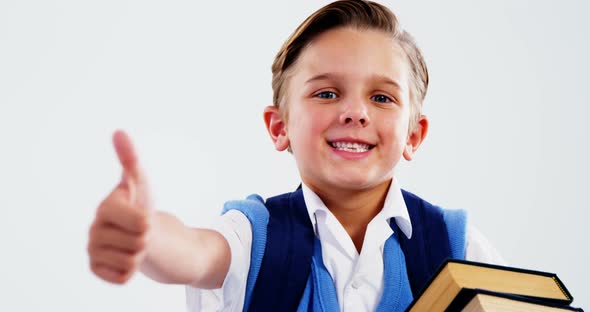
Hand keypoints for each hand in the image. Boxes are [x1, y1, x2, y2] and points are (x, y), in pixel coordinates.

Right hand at [88, 130, 153, 283]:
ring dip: (139, 255)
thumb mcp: (140, 183)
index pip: (142, 223)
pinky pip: (123, 277)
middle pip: (139, 243)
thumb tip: (119, 131)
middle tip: (138, 232)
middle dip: (145, 239)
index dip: (148, 221)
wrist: (141, 234)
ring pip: (133, 261)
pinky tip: (125, 258)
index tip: (140, 214)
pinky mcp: (96, 270)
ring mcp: (92, 252)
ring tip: (133, 243)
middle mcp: (93, 231)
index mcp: (105, 208)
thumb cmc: (141, 206)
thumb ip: (130, 158)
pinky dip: (131, 271)